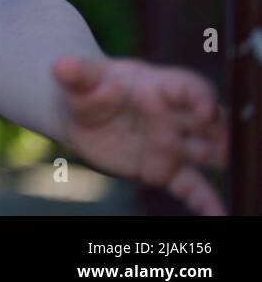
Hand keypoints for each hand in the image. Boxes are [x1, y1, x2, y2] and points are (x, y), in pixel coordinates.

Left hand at [51, 56, 227, 214]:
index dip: (199, 97)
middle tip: (216, 148)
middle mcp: (172, 114)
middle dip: (213, 133)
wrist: (79, 115)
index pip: (185, 87)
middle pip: (201, 122)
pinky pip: (190, 185)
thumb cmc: (86, 90)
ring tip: (220, 166)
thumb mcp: (79, 80)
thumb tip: (61, 66)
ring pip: (201, 152)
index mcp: (155, 85)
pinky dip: (205, 200)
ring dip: (213, 159)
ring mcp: (170, 143)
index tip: (205, 111)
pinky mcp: (165, 168)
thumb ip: (75, 75)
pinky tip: (217, 215)